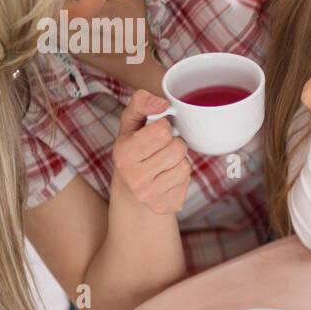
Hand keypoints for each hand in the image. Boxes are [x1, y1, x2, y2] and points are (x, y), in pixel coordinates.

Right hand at [112, 89, 190, 214]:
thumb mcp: (131, 123)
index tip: (157, 132)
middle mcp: (134, 178)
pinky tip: (168, 176)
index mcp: (123, 154)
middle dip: (175, 143)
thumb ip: (141, 103)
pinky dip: (182, 176)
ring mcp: (150, 195)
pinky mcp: (166, 206)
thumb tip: (162, 104)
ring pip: (185, 166)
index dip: (164, 127)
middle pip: (177, 148)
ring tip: (165, 162)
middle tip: (163, 148)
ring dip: (180, 160)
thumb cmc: (134, 148)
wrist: (130, 191)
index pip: (162, 132)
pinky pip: (187, 181)